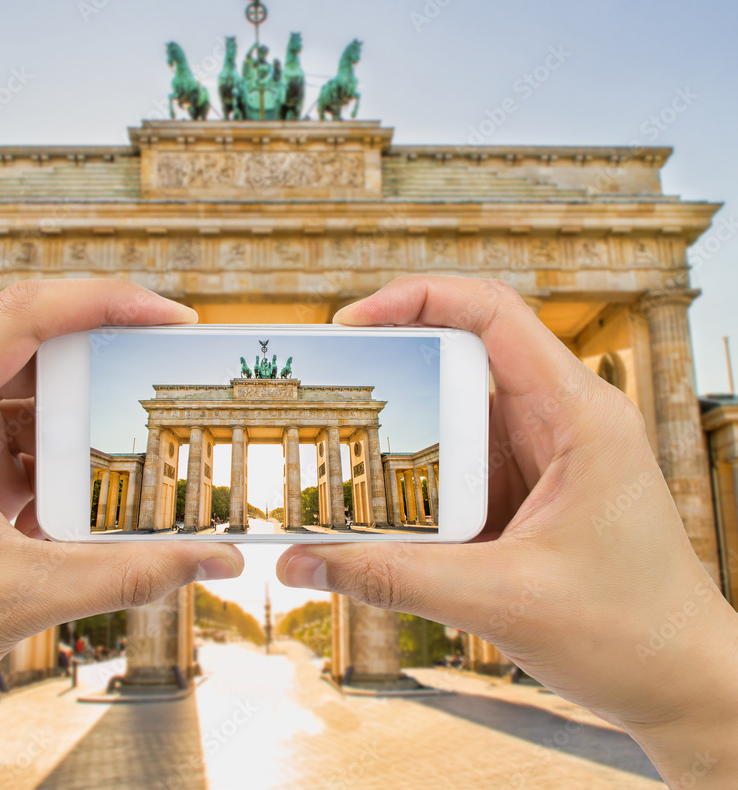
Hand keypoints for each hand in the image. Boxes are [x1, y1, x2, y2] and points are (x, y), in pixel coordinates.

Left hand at [0, 279, 242, 786]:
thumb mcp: (18, 596)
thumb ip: (128, 574)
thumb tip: (220, 558)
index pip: (21, 316)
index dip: (105, 304)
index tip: (172, 319)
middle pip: (31, 349)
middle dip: (105, 364)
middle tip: (172, 379)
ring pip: (28, 394)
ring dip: (82, 419)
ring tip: (141, 443)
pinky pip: (15, 436)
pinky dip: (58, 456)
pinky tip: (93, 491)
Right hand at [276, 276, 737, 787]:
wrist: (682, 683)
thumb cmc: (630, 634)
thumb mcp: (500, 600)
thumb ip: (393, 578)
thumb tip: (299, 564)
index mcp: (578, 416)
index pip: (492, 314)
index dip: (416, 299)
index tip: (350, 323)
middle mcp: (562, 421)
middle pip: (463, 358)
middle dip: (392, 370)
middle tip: (326, 390)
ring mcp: (545, 455)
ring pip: (457, 417)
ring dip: (402, 434)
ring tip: (338, 452)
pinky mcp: (529, 490)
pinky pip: (462, 464)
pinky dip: (417, 480)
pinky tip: (380, 509)